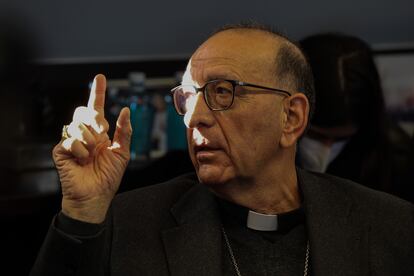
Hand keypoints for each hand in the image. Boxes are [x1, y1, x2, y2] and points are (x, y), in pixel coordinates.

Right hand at [53, 74, 131, 222]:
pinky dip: (80, 150)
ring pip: (77, 124)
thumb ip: (125, 131)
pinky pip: (70, 140)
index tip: (100, 77)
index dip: (98, 93)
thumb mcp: (122, 152)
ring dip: (90, 140)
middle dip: (94, 117)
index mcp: (99, 133)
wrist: (96, 196)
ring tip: (91, 154)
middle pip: (83, 110)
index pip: (96, 108)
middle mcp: (84, 134)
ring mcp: (71, 141)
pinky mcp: (60, 151)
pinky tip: (82, 160)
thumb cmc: (108, 177)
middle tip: (103, 131)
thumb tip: (126, 110)